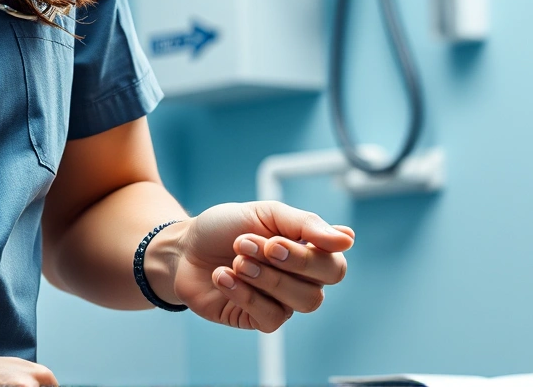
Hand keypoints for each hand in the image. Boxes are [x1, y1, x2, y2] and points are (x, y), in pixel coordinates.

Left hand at [148, 201, 353, 331]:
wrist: (184, 247)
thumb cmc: (227, 227)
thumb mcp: (266, 212)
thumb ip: (306, 224)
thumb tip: (348, 239)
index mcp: (308, 252)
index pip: (334, 266)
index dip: (308, 256)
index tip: (273, 239)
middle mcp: (300, 281)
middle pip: (319, 289)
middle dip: (284, 266)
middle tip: (247, 244)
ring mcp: (281, 303)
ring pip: (297, 305)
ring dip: (263, 279)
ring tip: (235, 260)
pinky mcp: (257, 319)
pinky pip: (271, 318)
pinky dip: (245, 294)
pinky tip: (224, 277)